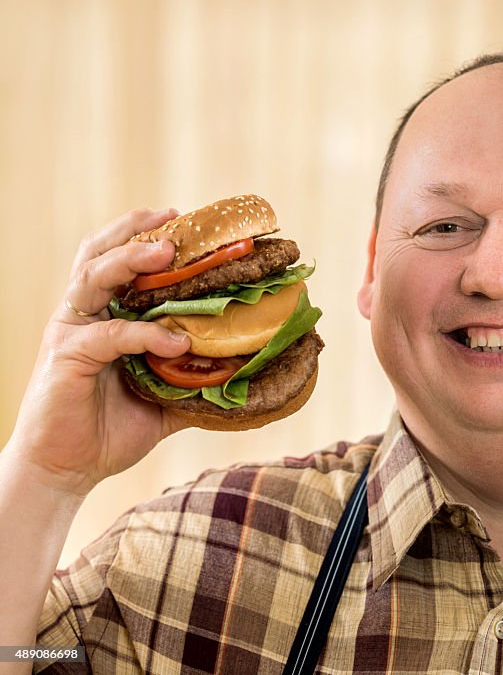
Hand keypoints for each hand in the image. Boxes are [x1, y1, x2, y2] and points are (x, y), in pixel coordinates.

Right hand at [5, 207, 192, 496]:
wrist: (67, 470)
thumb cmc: (110, 430)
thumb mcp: (165, 399)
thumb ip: (198, 380)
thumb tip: (250, 373)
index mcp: (104, 314)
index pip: (119, 259)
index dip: (146, 234)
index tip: (185, 218)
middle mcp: (85, 314)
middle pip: (100, 253)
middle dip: (136, 231)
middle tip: (176, 220)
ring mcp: (72, 332)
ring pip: (94, 278)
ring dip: (131, 260)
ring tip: (167, 253)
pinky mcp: (67, 357)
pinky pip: (110, 335)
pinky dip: (145, 334)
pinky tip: (177, 341)